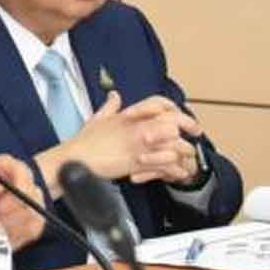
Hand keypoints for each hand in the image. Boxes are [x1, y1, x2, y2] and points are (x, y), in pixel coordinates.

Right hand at [57, 92, 199, 184]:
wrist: (74, 161)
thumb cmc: (83, 144)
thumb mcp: (96, 119)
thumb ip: (109, 107)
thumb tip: (114, 96)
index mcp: (127, 115)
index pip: (157, 103)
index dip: (173, 107)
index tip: (179, 113)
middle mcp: (136, 127)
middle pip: (172, 120)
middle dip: (188, 125)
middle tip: (195, 132)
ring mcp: (138, 144)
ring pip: (174, 142)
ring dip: (184, 150)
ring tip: (187, 157)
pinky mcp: (138, 162)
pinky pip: (165, 164)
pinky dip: (175, 170)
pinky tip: (177, 173)